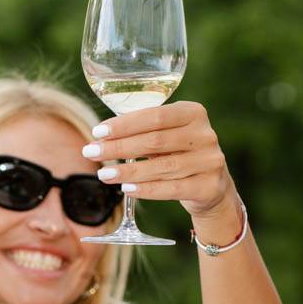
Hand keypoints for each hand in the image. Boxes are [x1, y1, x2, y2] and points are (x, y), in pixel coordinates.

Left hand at [81, 101, 232, 217]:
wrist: (212, 186)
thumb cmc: (179, 154)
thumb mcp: (167, 135)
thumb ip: (143, 130)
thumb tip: (101, 136)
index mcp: (193, 113)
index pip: (155, 116)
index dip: (124, 124)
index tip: (97, 132)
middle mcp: (205, 135)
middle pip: (155, 141)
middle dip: (118, 147)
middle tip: (90, 152)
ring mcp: (210, 161)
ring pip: (162, 167)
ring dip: (128, 171)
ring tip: (103, 174)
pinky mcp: (209, 187)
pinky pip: (172, 189)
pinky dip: (147, 190)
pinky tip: (126, 189)